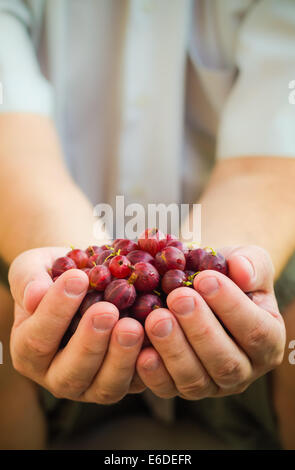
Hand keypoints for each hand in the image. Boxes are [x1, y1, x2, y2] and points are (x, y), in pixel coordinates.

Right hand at [8, 247, 144, 403]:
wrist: (86, 278)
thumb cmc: (56, 273)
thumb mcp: (34, 267)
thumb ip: (28, 279)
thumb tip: (35, 295)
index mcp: (29, 350)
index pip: (37, 340)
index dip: (56, 312)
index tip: (77, 278)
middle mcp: (58, 375)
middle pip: (71, 373)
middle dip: (90, 343)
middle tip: (108, 311)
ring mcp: (93, 384)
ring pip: (106, 386)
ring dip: (121, 358)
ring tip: (133, 326)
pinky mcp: (125, 382)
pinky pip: (138, 382)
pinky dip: (150, 365)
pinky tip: (157, 340)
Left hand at [136, 246, 285, 398]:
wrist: (199, 284)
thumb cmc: (227, 272)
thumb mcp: (246, 260)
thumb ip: (251, 264)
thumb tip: (243, 272)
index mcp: (268, 340)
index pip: (257, 331)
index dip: (231, 306)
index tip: (204, 278)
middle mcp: (244, 369)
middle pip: (226, 362)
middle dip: (200, 329)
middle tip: (178, 297)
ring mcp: (211, 384)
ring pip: (196, 379)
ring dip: (174, 349)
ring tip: (155, 318)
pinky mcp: (180, 387)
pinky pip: (167, 388)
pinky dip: (153, 373)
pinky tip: (141, 351)